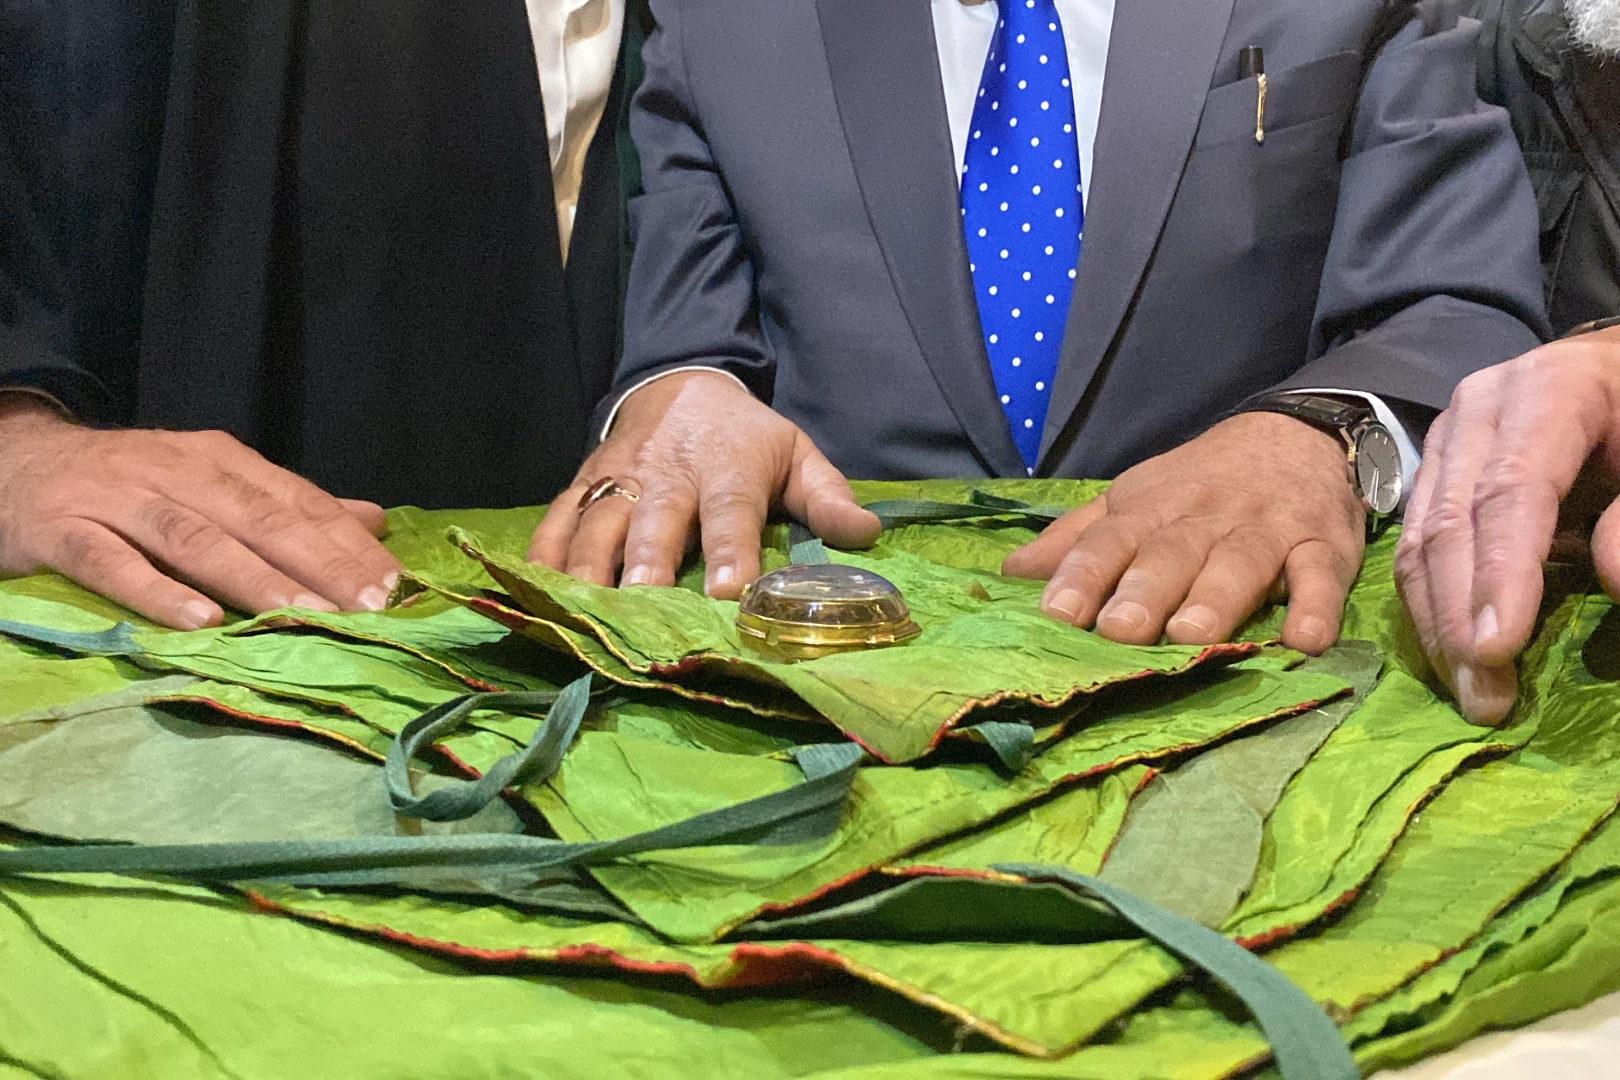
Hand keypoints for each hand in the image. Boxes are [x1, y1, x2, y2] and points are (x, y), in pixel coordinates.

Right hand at [0, 393, 400, 628]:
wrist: (13, 461)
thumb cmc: (131, 483)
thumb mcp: (212, 481)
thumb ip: (289, 505)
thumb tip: (374, 520)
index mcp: (220, 460)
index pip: (297, 501)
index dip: (346, 542)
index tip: (394, 584)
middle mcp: (175, 471)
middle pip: (258, 519)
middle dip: (319, 563)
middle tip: (369, 607)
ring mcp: (118, 500)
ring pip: (195, 539)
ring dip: (254, 579)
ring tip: (304, 615)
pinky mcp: (63, 531)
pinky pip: (112, 563)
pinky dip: (156, 592)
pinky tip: (198, 622)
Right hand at [529, 371, 879, 596]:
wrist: (680, 381)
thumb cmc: (744, 435)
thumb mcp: (795, 452)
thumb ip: (828, 497)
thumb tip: (867, 535)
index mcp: (727, 470)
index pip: (730, 515)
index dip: (730, 554)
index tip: (729, 593)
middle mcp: (668, 475)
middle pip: (655, 525)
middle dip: (647, 568)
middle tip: (642, 610)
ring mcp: (620, 480)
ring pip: (597, 526)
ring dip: (589, 571)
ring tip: (585, 614)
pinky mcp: (584, 484)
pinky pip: (557, 520)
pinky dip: (543, 555)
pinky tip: (536, 591)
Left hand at [1003, 412, 1363, 653]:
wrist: (1296, 433)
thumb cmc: (1198, 482)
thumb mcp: (1132, 498)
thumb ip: (1075, 538)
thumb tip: (1009, 573)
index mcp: (1148, 510)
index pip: (1107, 540)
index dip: (1081, 574)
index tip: (1055, 612)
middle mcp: (1202, 519)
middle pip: (1170, 554)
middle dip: (1143, 592)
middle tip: (1119, 631)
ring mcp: (1264, 531)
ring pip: (1239, 563)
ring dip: (1216, 599)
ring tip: (1192, 634)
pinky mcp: (1322, 546)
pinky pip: (1321, 575)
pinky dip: (1316, 606)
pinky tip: (1305, 640)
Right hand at [1395, 329, 1619, 723]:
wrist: (1618, 373)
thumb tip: (1614, 583)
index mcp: (1548, 391)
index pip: (1511, 491)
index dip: (1501, 573)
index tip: (1499, 649)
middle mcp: (1480, 411)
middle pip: (1451, 523)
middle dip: (1461, 618)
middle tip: (1485, 699)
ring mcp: (1448, 441)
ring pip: (1419, 540)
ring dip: (1438, 624)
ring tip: (1469, 691)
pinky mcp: (1434, 470)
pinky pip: (1414, 544)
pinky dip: (1430, 605)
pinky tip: (1450, 654)